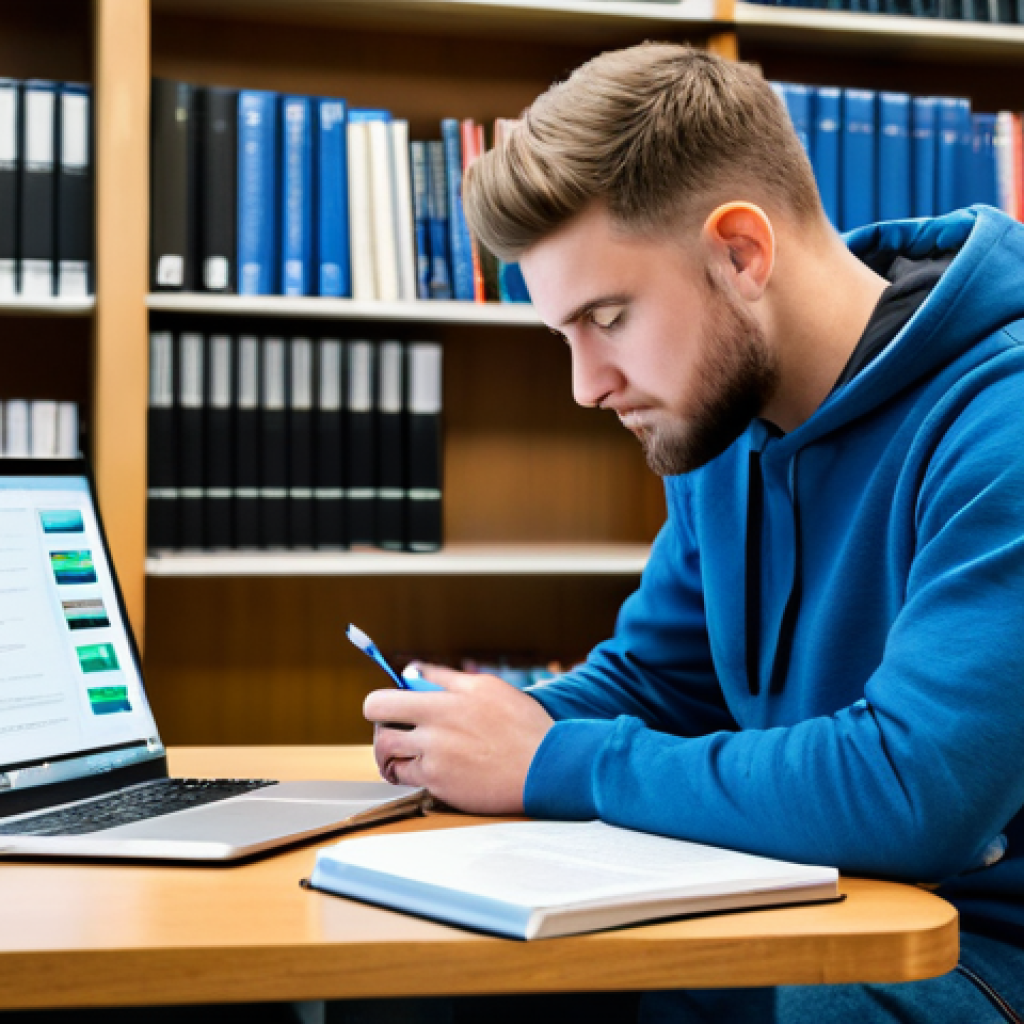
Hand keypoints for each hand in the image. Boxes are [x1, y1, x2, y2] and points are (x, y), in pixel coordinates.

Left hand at [363, 665, 553, 814]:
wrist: (546, 767)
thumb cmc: (521, 724)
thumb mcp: (487, 687)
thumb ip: (445, 678)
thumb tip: (414, 670)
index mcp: (444, 702)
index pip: (384, 701)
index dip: (379, 705)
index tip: (389, 708)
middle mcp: (434, 732)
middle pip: (379, 733)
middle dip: (380, 731)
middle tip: (392, 731)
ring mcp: (436, 762)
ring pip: (389, 759)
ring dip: (390, 756)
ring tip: (403, 753)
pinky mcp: (441, 786)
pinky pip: (408, 779)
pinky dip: (410, 773)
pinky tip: (423, 768)